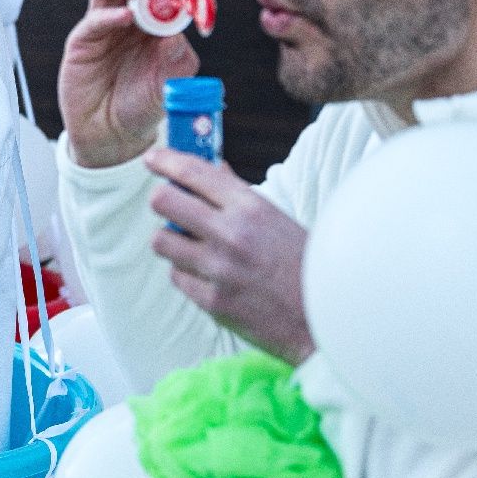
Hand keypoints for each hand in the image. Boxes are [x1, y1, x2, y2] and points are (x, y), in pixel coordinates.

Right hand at [57, 0, 199, 168]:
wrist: (113, 132)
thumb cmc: (145, 103)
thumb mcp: (172, 84)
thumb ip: (179, 59)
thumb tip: (178, 31)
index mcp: (157, 17)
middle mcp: (130, 14)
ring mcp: (104, 25)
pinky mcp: (83, 42)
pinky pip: (93, 21)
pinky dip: (108, 16)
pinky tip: (124, 18)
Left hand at [145, 147, 315, 364]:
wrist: (323, 320)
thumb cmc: (303, 265)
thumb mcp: (277, 219)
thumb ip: (237, 195)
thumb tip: (209, 166)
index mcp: (252, 208)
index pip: (196, 172)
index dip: (167, 160)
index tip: (153, 158)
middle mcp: (231, 235)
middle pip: (163, 201)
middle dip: (162, 199)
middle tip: (170, 205)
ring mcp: (218, 270)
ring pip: (162, 240)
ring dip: (172, 240)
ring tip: (195, 245)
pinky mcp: (211, 301)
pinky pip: (177, 276)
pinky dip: (186, 273)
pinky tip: (209, 275)